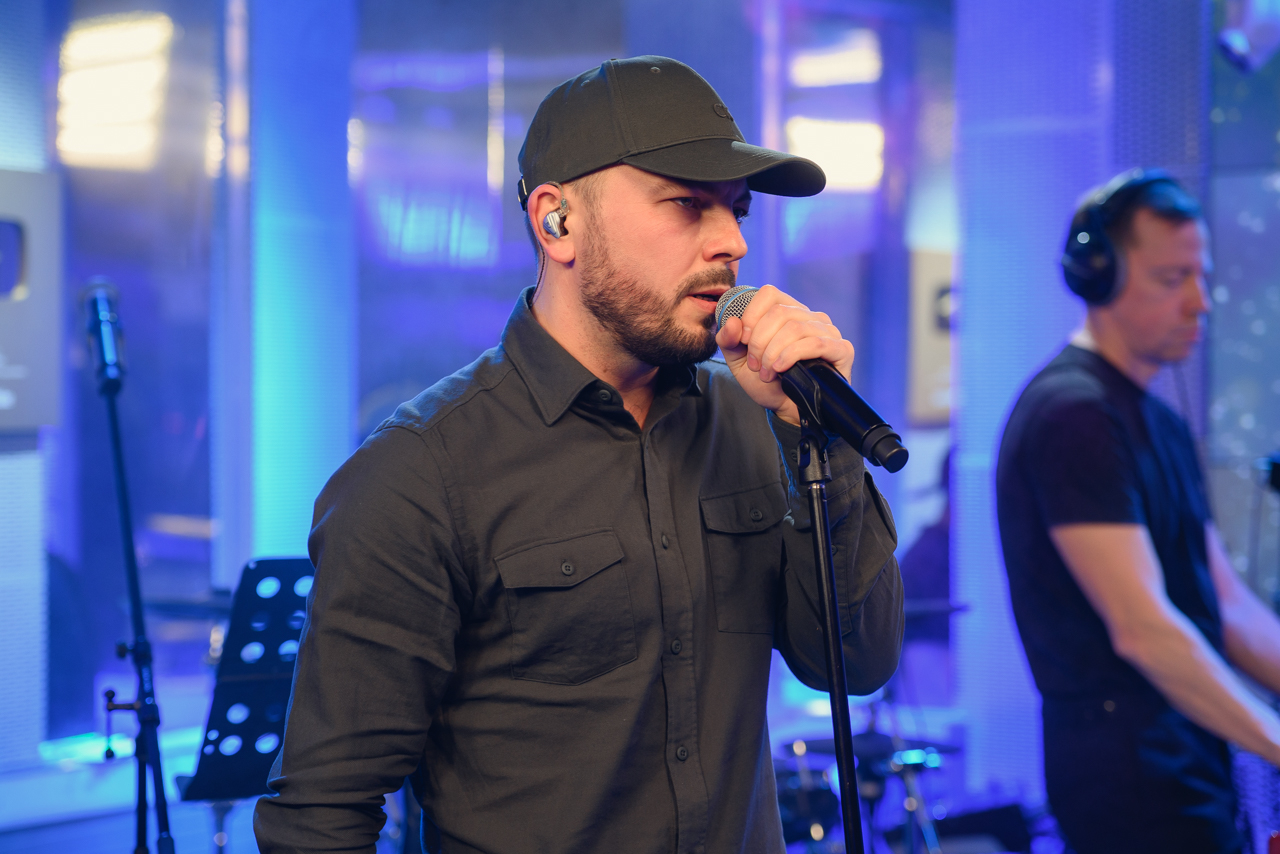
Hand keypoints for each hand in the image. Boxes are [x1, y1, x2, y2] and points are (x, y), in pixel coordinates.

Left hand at [714, 285, 854, 425]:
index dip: (752, 316)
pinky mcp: (841, 349)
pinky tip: (782, 370)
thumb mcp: (739, 361)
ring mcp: (828, 331)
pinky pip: (816, 343)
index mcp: (787, 310)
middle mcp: (809, 316)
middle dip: (760, 342)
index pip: (768, 294)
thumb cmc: (767, 381)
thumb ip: (728, 340)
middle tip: (755, 365)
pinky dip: (792, 356)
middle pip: (779, 312)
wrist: (788, 409)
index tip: (744, 341)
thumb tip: (732, 322)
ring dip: (773, 353)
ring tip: (767, 373)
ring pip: (795, 328)